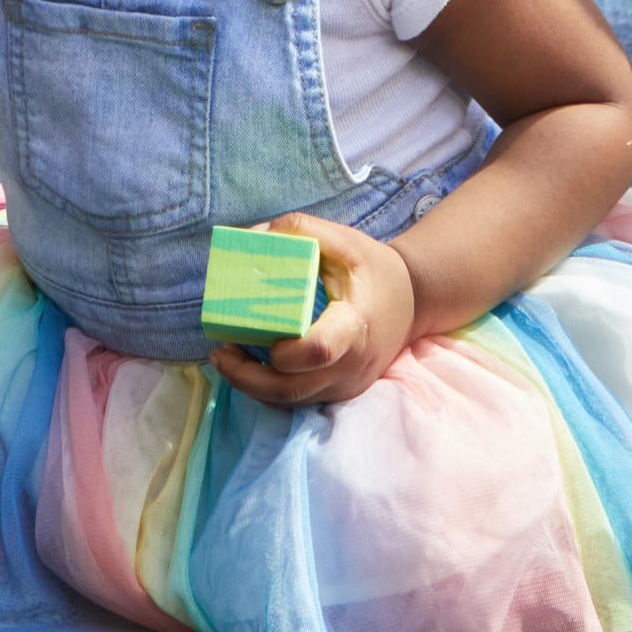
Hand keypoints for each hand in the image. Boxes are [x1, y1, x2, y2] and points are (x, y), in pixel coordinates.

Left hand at [211, 213, 415, 409]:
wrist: (412, 303)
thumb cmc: (374, 270)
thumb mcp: (345, 241)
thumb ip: (301, 230)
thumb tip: (255, 235)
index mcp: (355, 324)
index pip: (321, 350)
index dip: (285, 352)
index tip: (257, 337)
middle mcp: (351, 364)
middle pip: (294, 389)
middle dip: (248, 378)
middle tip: (219, 353)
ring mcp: (345, 384)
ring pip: (292, 401)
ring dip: (252, 386)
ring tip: (226, 358)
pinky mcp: (339, 393)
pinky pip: (299, 401)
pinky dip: (268, 389)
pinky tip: (249, 367)